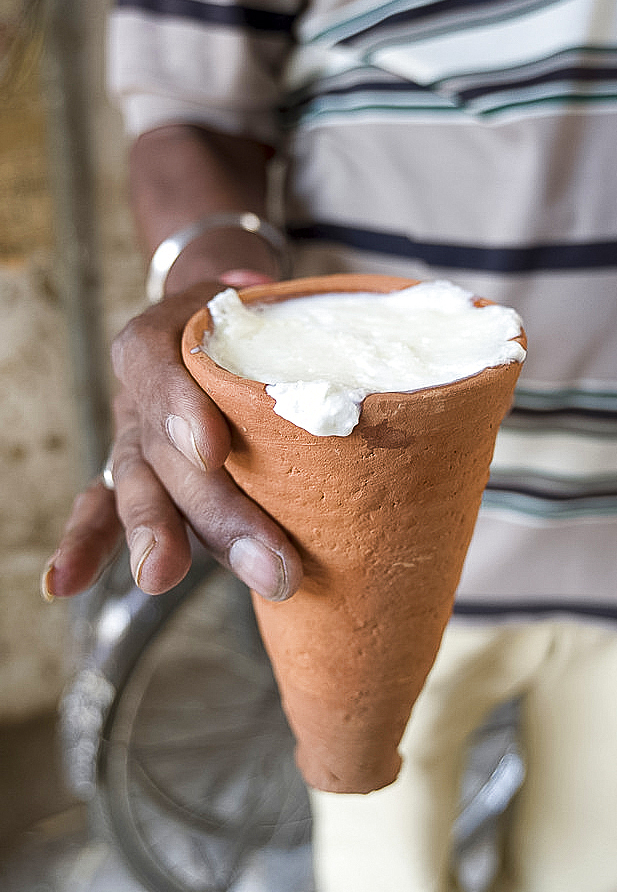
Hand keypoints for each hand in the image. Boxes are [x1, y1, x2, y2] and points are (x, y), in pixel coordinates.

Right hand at [42, 271, 303, 601]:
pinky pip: (100, 509)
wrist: (212, 323)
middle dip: (212, 508)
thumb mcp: (259, 309)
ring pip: (138, 486)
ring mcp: (132, 437)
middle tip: (264, 561)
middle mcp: (141, 390)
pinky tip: (61, 585)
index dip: (179, 405)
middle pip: (163, 446)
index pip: (157, 360)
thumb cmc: (246, 325)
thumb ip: (275, 318)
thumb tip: (281, 307)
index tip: (212, 451)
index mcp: (164, 335)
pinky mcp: (131, 476)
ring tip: (161, 575)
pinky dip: (86, 546)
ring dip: (155, 535)